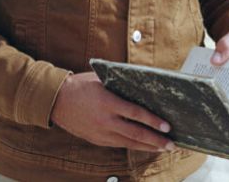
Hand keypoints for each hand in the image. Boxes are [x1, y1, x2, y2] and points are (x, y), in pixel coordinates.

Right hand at [50, 71, 174, 151]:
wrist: (57, 100)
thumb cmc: (80, 85)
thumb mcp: (101, 79)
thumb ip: (119, 84)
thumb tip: (141, 85)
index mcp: (107, 102)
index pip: (135, 113)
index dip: (153, 121)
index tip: (166, 125)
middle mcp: (105, 120)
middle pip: (136, 133)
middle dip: (156, 140)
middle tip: (172, 143)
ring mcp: (101, 133)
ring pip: (129, 143)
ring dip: (148, 147)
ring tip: (163, 148)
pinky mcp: (98, 139)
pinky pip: (120, 144)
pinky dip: (134, 146)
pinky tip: (144, 146)